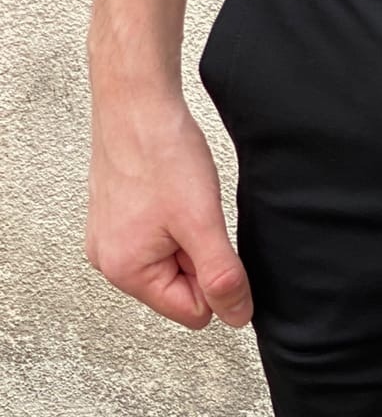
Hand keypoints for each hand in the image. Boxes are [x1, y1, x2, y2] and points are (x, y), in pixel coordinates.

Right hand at [85, 92, 252, 329]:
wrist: (136, 99)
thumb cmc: (158, 151)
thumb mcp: (202, 224)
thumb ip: (222, 278)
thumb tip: (236, 317)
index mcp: (125, 271)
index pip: (194, 313)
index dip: (213, 280)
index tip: (204, 238)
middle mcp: (109, 260)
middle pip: (181, 291)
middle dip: (197, 259)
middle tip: (190, 217)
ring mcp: (110, 239)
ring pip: (173, 264)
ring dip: (187, 239)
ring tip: (178, 203)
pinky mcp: (117, 219)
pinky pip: (160, 240)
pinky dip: (174, 222)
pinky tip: (169, 196)